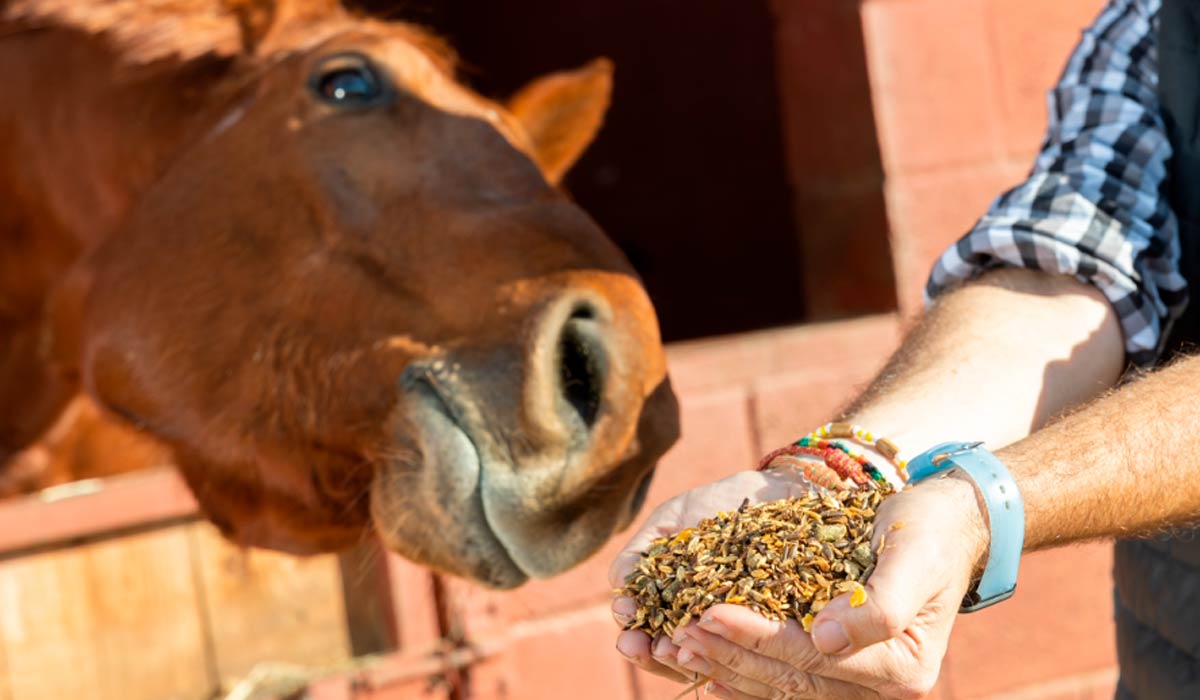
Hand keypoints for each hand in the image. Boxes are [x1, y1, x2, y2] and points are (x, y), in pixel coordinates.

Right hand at [608, 469, 818, 681]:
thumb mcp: (667, 523)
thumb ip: (638, 554)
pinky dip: (728, 644)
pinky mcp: (767, 622)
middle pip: (669, 655)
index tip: (628, 631)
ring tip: (673, 646)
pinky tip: (713, 639)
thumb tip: (618, 592)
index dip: (634, 639)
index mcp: (672, 605)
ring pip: (704, 657)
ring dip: (684, 658)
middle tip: (642, 646)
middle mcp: (700, 621)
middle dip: (651, 654)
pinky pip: (746, 642)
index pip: (646, 636)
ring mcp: (733, 625)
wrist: (767, 489)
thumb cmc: (712, 506)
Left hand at [617, 472, 989, 697]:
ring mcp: (859, 685)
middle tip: (676, 633)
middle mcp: (880, 689)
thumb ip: (880, 604)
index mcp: (900, 668)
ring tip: (677, 646)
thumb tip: (827, 640)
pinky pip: (785, 681)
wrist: (945, 527)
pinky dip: (744, 673)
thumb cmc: (928, 532)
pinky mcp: (840, 670)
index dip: (754, 637)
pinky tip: (706, 666)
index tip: (707, 611)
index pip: (809, 657)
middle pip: (789, 680)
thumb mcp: (914, 556)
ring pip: (780, 687)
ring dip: (727, 668)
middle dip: (729, 655)